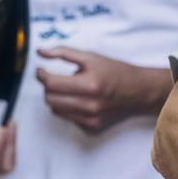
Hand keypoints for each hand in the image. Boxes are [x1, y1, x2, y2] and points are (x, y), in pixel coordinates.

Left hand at [35, 48, 160, 134]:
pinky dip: (67, 108)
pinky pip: (67, 118)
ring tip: (68, 88)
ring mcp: (90, 119)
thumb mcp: (90, 57)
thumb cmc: (114, 71)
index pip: (51, 84)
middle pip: (49, 99)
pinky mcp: (91, 127)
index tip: (41, 70)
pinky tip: (79, 100)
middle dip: (48, 87)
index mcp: (90, 84)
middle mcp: (90, 105)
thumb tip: (40, 51)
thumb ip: (63, 53)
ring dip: (56, 98)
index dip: (41, 75)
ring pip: (55, 110)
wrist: (137, 91)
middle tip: (55, 78)